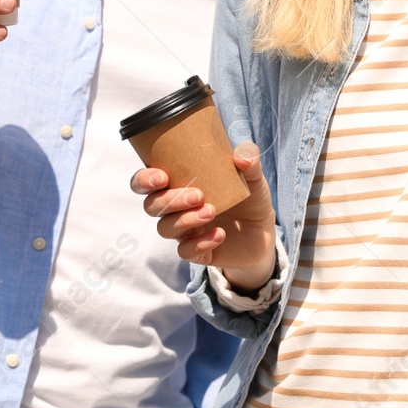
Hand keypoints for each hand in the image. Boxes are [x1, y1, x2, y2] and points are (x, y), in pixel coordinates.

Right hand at [133, 142, 278, 290]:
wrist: (263, 231)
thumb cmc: (248, 197)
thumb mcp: (252, 177)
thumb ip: (249, 163)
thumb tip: (242, 155)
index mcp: (179, 184)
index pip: (145, 182)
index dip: (144, 180)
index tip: (161, 177)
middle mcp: (175, 209)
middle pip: (151, 206)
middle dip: (169, 200)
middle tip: (198, 195)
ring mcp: (184, 231)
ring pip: (165, 229)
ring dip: (185, 219)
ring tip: (211, 211)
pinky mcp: (196, 252)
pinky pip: (186, 251)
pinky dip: (200, 243)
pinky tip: (219, 234)